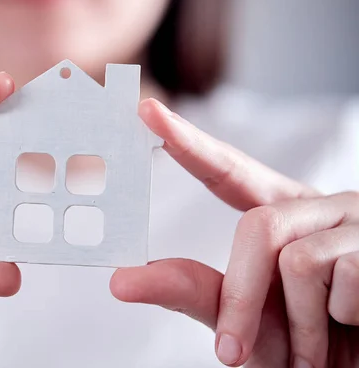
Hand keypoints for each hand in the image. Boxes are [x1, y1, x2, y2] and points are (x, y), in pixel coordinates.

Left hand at [111, 99, 358, 367]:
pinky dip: (339, 322)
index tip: (147, 111)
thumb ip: (192, 293)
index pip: (230, 172)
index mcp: (282, 215)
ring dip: (300, 325)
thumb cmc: (304, 349)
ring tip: (317, 350)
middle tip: (233, 350)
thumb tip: (119, 281)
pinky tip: (357, 326)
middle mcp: (317, 209)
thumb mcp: (243, 321)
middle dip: (240, 297)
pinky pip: (344, 278)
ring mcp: (355, 223)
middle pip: (258, 228)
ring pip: (297, 260)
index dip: (190, 143)